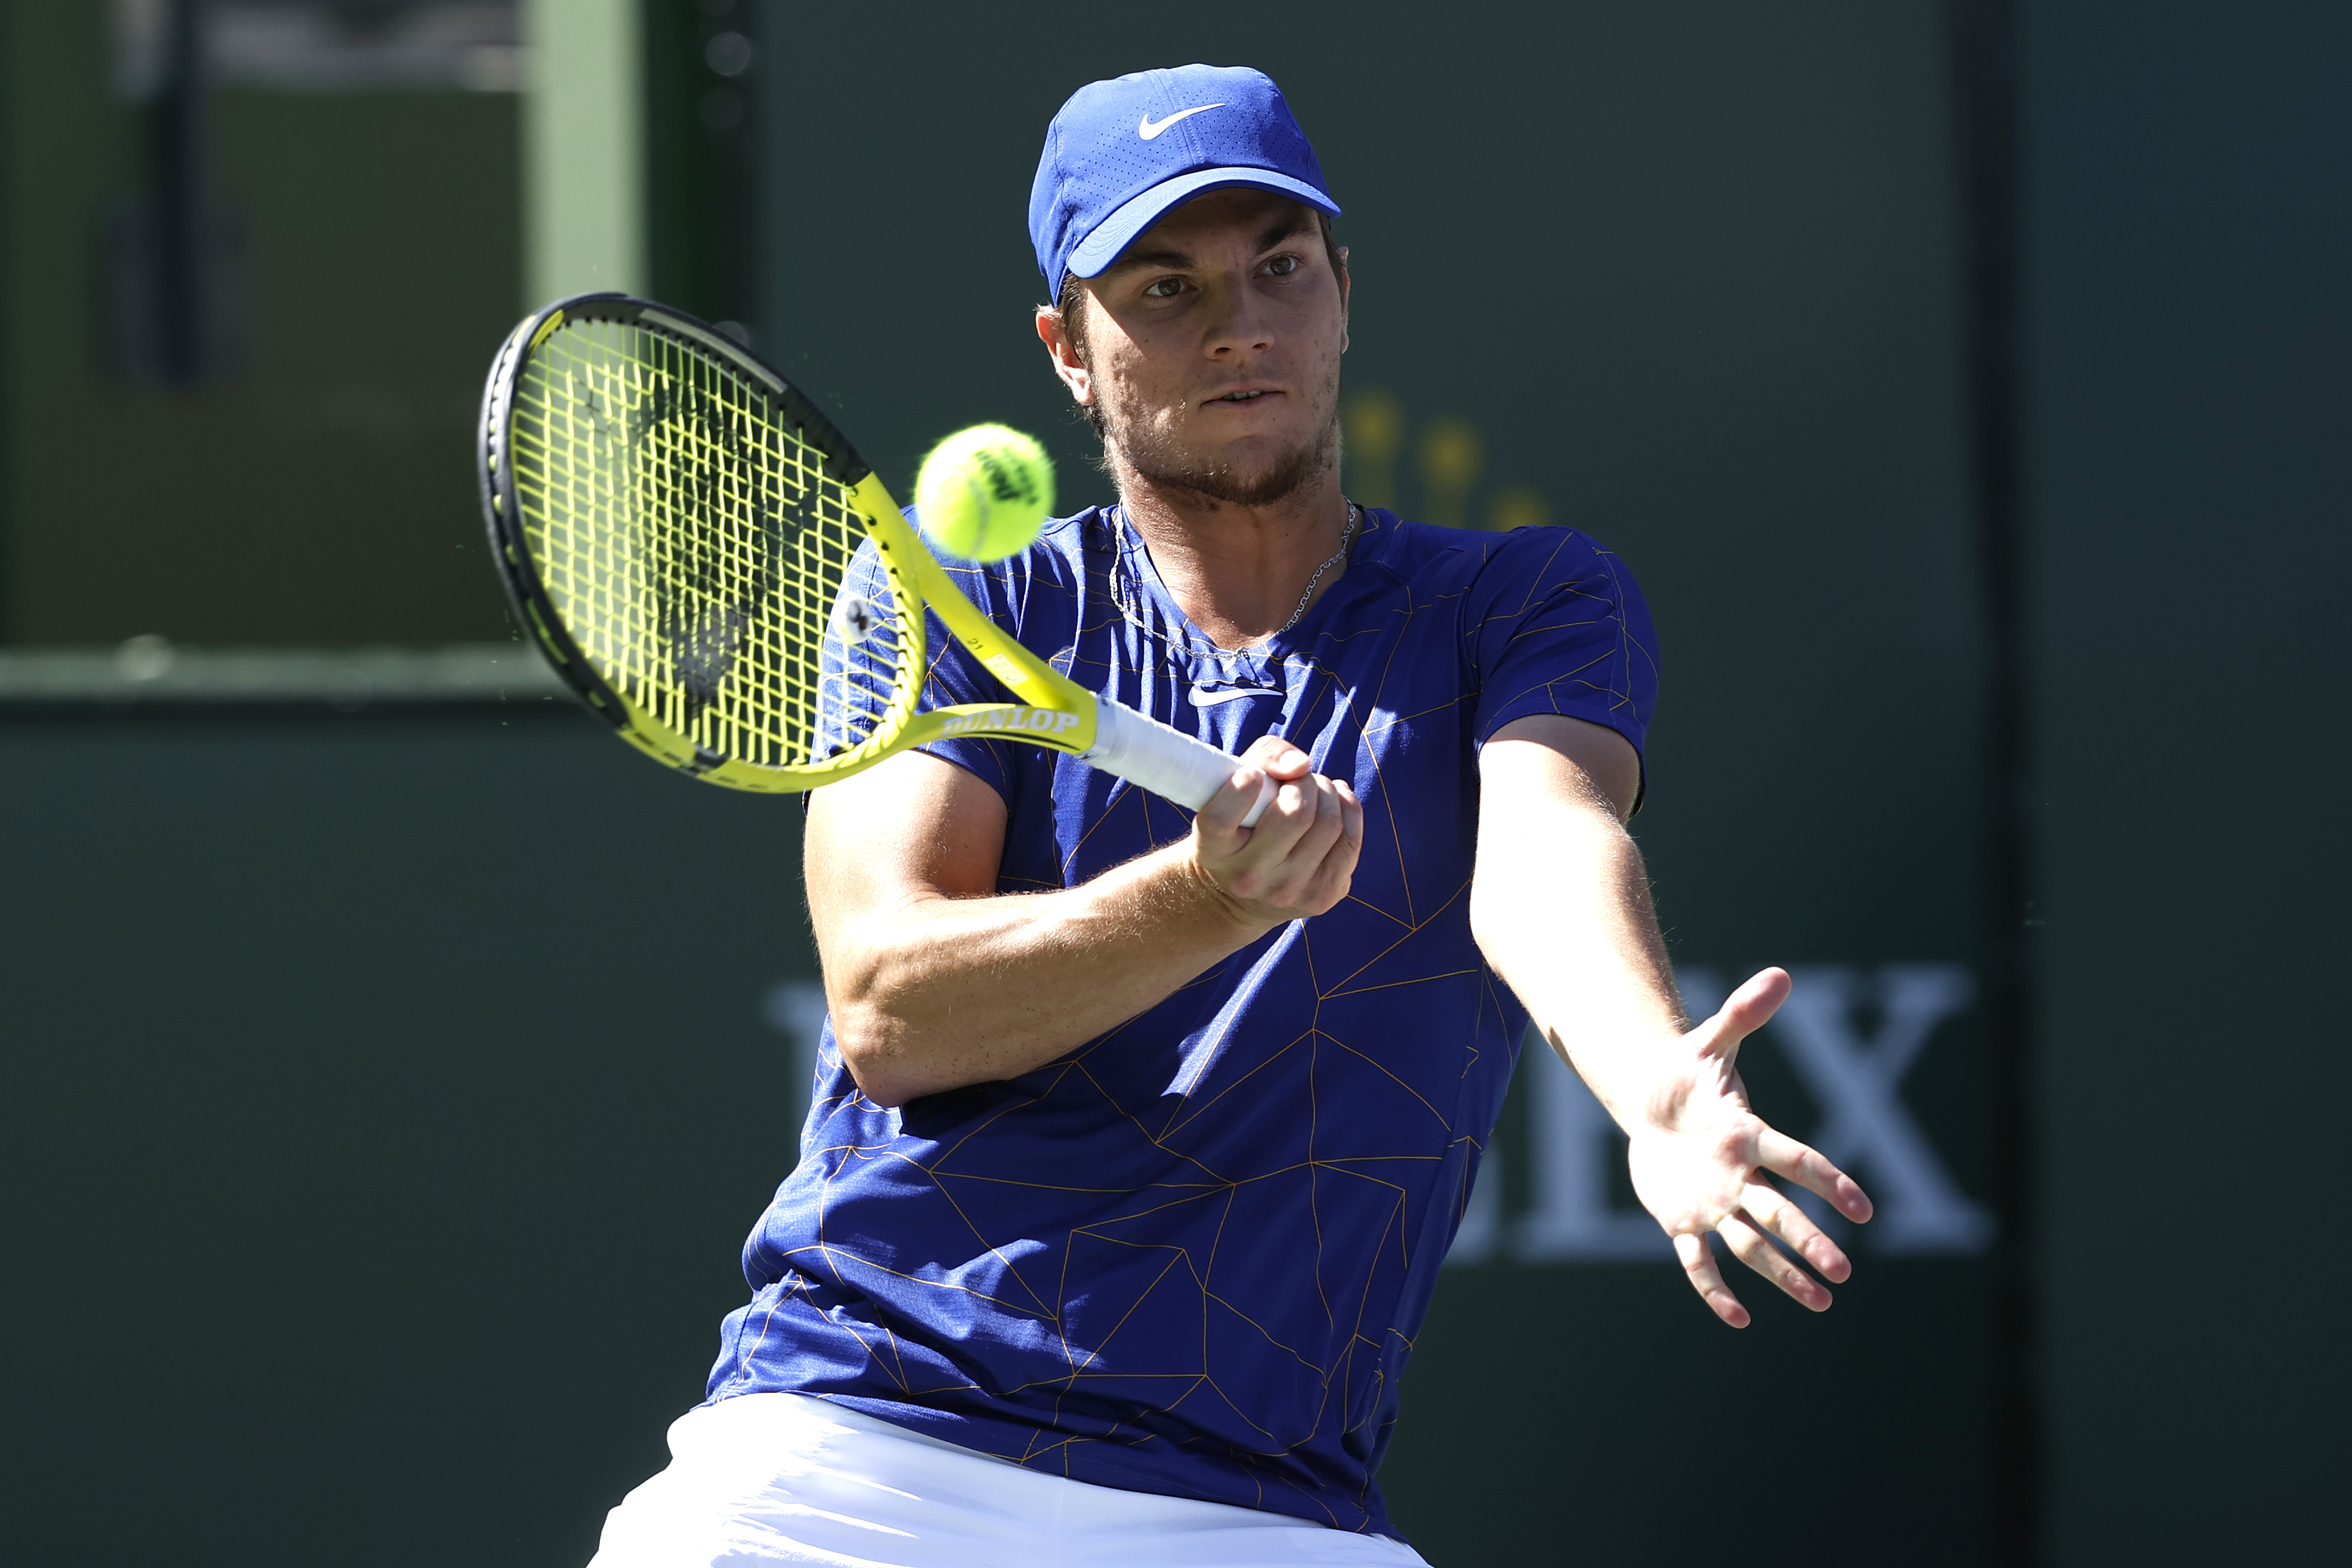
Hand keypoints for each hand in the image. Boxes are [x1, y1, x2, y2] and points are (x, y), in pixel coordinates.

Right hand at [1188, 735, 1362, 928]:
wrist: (1248, 891)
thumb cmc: (1243, 820)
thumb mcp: (1235, 785)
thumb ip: (1264, 757)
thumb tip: (1301, 766)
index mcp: (1214, 851)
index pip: (1221, 819)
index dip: (1240, 789)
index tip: (1251, 776)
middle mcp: (1248, 878)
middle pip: (1295, 814)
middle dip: (1303, 783)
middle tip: (1296, 780)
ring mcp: (1287, 891)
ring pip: (1329, 824)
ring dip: (1327, 793)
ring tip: (1314, 791)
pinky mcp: (1322, 897)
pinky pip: (1350, 841)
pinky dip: (1347, 809)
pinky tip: (1335, 804)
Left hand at [1624, 967, 1874, 1326]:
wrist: (1651, 1103)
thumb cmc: (1687, 1076)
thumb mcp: (1708, 1043)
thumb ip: (1741, 1014)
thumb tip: (1780, 974)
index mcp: (1749, 1137)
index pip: (1797, 1161)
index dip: (1828, 1183)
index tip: (1863, 1207)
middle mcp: (1740, 1178)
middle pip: (1781, 1214)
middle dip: (1811, 1243)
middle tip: (1843, 1273)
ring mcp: (1716, 1203)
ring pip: (1752, 1245)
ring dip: (1783, 1274)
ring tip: (1820, 1302)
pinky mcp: (1684, 1222)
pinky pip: (1700, 1262)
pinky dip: (1714, 1289)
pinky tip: (1736, 1318)